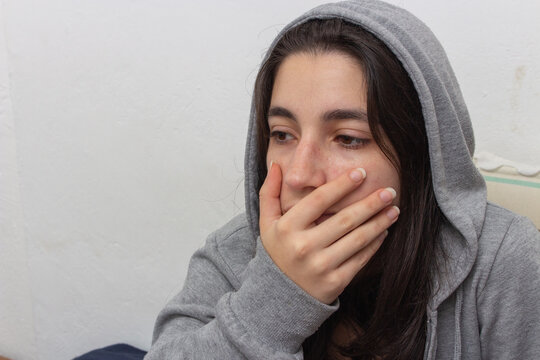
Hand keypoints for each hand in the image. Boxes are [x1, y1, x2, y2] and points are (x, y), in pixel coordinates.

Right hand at [259, 162, 398, 303]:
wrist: (281, 296)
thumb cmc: (278, 252)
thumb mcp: (267, 223)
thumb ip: (269, 192)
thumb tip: (277, 165)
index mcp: (288, 228)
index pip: (319, 200)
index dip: (341, 185)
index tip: (361, 173)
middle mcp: (304, 247)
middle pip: (344, 220)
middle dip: (370, 203)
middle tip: (388, 191)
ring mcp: (321, 266)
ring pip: (357, 239)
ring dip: (379, 222)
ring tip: (393, 209)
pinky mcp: (335, 282)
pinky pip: (360, 259)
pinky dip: (375, 243)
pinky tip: (384, 231)